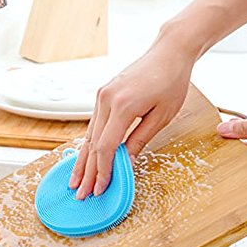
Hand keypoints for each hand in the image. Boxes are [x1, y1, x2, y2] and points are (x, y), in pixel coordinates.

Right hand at [69, 39, 194, 199]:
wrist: (168, 52)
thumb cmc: (171, 82)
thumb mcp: (161, 116)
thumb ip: (139, 141)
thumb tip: (124, 164)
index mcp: (123, 106)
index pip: (105, 147)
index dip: (101, 172)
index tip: (100, 189)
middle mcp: (106, 100)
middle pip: (92, 144)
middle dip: (87, 172)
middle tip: (81, 194)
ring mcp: (101, 96)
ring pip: (88, 136)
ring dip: (83, 161)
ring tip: (76, 181)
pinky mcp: (102, 95)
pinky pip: (93, 125)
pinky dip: (89, 145)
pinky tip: (84, 159)